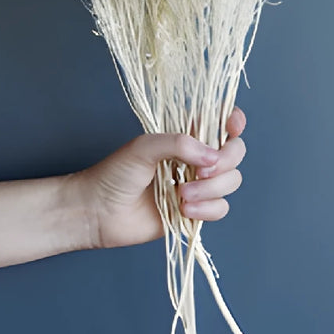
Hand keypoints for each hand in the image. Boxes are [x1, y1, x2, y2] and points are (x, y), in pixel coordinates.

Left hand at [75, 108, 247, 248]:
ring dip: (211, 188)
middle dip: (225, 161)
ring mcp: (198, 184)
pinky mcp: (196, 211)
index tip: (233, 127)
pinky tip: (184, 209)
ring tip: (182, 193)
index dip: (233, 121)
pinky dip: (207, 209)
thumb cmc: (115, 173)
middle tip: (202, 170)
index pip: (220, 122)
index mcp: (185, 136)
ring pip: (231, 181)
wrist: (99, 211)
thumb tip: (213, 156)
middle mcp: (196, 158)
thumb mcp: (144, 147)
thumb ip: (179, 144)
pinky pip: (221, 208)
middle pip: (234, 153)